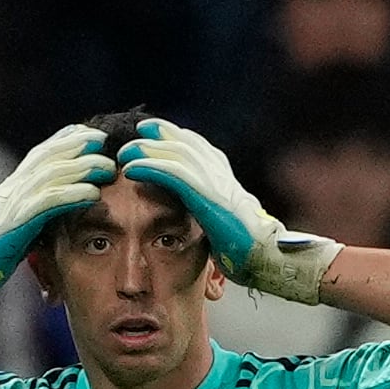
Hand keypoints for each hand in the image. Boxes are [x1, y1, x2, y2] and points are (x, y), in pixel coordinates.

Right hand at [0, 124, 115, 337]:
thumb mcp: (18, 220)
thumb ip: (37, 205)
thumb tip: (65, 197)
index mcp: (13, 184)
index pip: (41, 152)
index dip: (66, 138)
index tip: (91, 133)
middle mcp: (12, 187)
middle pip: (49, 155)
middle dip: (78, 145)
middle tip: (104, 141)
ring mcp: (14, 202)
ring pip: (52, 174)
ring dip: (83, 168)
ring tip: (107, 166)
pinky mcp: (17, 222)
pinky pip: (48, 202)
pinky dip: (72, 195)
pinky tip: (92, 193)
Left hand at [119, 119, 342, 303]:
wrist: (265, 254)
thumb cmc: (245, 245)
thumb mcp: (223, 218)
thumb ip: (208, 205)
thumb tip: (193, 209)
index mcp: (224, 175)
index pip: (196, 145)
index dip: (172, 135)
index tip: (150, 133)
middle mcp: (220, 172)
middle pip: (185, 141)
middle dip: (158, 135)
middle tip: (135, 135)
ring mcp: (214, 181)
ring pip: (175, 153)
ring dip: (146, 150)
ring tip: (125, 153)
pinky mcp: (205, 195)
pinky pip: (172, 173)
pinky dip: (149, 167)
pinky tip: (131, 169)